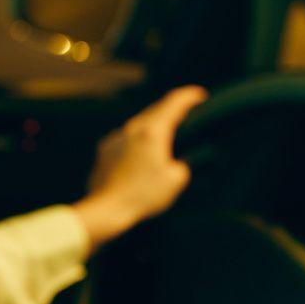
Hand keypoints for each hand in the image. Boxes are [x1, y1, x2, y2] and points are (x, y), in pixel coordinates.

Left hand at [71, 85, 207, 253]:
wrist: (106, 209)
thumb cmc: (142, 196)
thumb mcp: (175, 180)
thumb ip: (183, 164)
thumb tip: (178, 161)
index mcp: (152, 132)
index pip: (174, 103)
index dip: (189, 96)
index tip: (200, 94)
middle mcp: (132, 128)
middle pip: (155, 109)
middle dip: (172, 108)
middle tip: (187, 111)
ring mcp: (115, 138)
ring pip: (139, 123)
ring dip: (154, 124)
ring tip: (165, 133)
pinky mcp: (104, 149)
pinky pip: (125, 137)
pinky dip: (137, 139)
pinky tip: (142, 153)